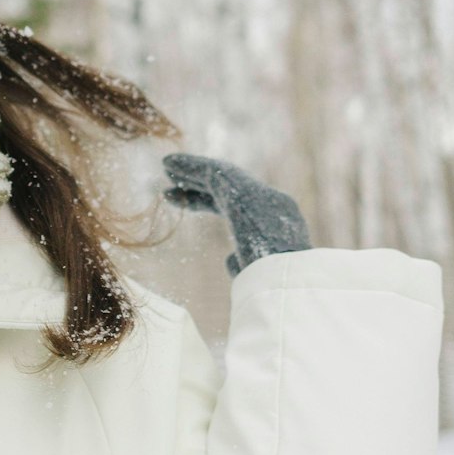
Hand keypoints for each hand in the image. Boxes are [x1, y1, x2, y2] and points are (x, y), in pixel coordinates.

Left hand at [160, 152, 311, 277]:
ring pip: (221, 176)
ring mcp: (261, 195)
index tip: (186, 204)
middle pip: (229, 189)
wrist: (287, 284)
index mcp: (278, 226)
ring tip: (166, 166)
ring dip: (193, 171)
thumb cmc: (272, 291)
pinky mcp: (244, 192)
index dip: (209, 202)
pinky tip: (169, 163)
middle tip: (171, 187)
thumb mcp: (256, 279)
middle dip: (199, 186)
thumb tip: (231, 259)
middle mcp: (274, 204)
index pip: (239, 207)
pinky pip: (213, 172)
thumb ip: (245, 265)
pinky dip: (191, 166)